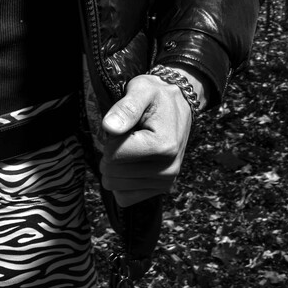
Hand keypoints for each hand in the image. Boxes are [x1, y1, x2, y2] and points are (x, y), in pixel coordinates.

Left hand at [98, 68, 202, 206]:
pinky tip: (131, 163)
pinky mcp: (160, 189)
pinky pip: (124, 197)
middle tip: (127, 137)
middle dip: (111, 153)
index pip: (113, 155)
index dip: (110, 139)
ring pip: (115, 186)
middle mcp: (168, 169)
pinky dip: (121, 182)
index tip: (125, 126)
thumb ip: (125, 108)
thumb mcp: (140, 90)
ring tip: (132, 147)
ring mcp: (165, 182)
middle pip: (112, 173)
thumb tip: (109, 128)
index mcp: (163, 146)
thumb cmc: (156, 96)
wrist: (178, 104)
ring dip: (116, 166)